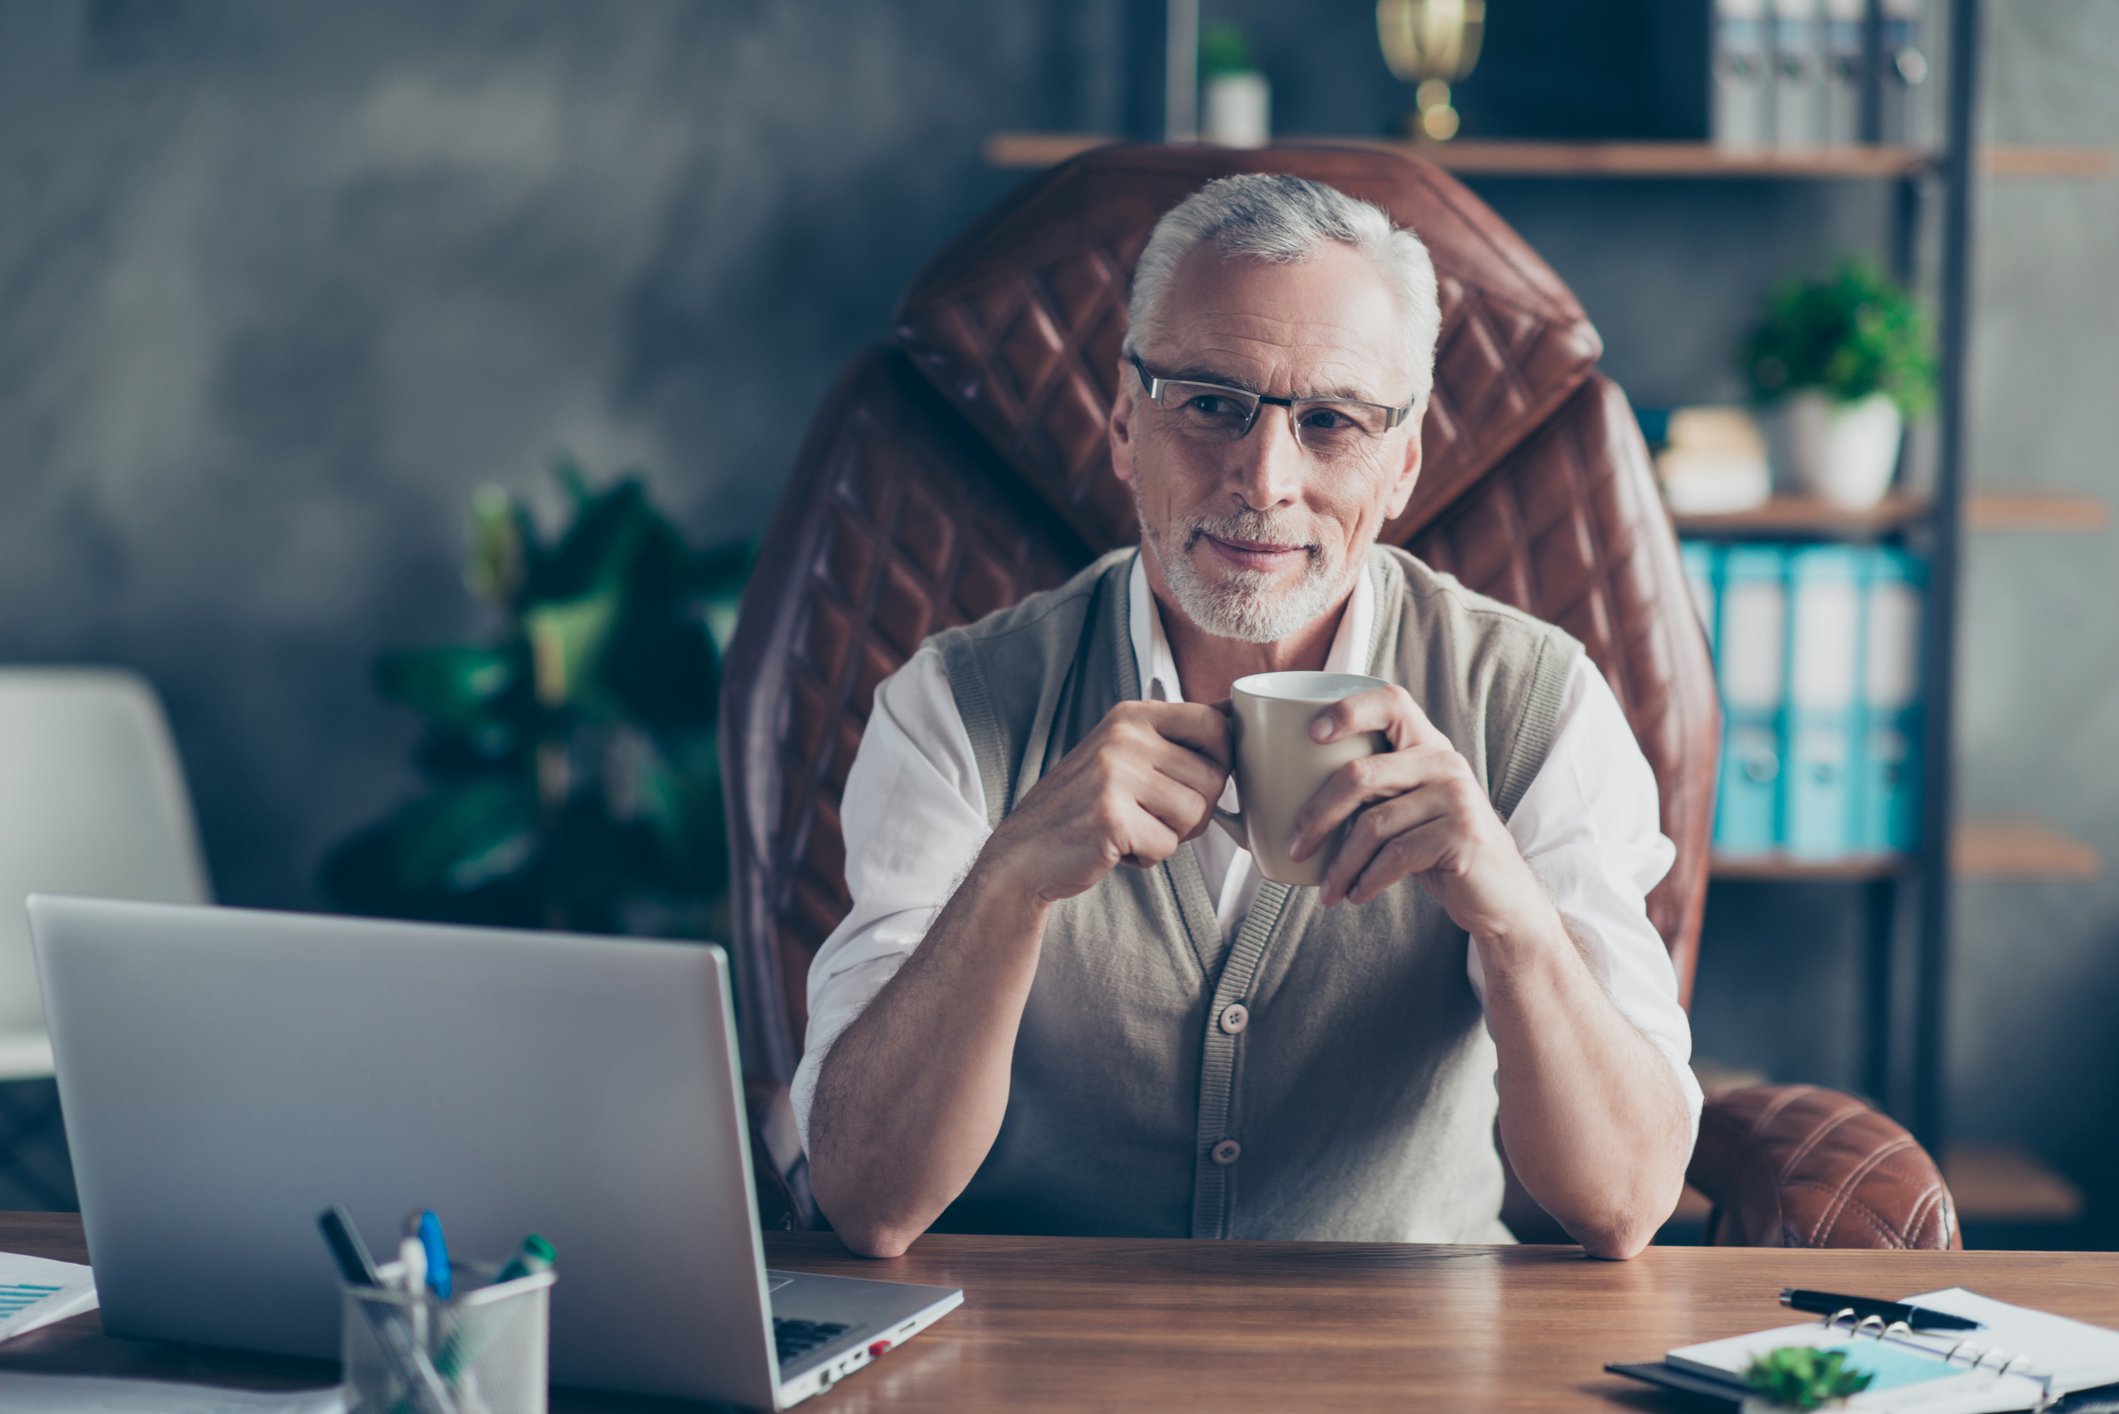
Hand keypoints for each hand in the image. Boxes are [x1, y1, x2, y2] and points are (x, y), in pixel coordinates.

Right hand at [983, 700, 1230, 905]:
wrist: (1025, 851)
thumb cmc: (1084, 806)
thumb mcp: (1124, 754)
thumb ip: (1175, 736)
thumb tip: (1236, 712)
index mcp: (1131, 715)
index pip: (1215, 724)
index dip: (1221, 761)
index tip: (1195, 781)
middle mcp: (1124, 737)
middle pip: (1213, 778)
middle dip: (1195, 810)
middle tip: (1154, 816)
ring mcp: (1115, 775)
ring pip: (1195, 813)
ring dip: (1171, 834)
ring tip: (1132, 829)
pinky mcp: (1111, 817)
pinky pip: (1168, 845)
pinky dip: (1149, 856)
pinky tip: (1118, 847)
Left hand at [1285, 684, 1548, 940]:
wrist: (1499, 895)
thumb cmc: (1435, 848)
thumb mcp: (1406, 809)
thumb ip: (1372, 790)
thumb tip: (1284, 792)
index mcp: (1426, 745)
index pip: (1390, 701)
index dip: (1348, 710)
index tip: (1310, 735)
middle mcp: (1444, 761)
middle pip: (1361, 774)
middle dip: (1317, 815)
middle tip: (1295, 847)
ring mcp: (1456, 797)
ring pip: (1374, 824)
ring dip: (1341, 864)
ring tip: (1327, 891)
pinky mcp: (1461, 835)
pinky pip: (1396, 855)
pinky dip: (1367, 880)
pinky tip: (1355, 895)